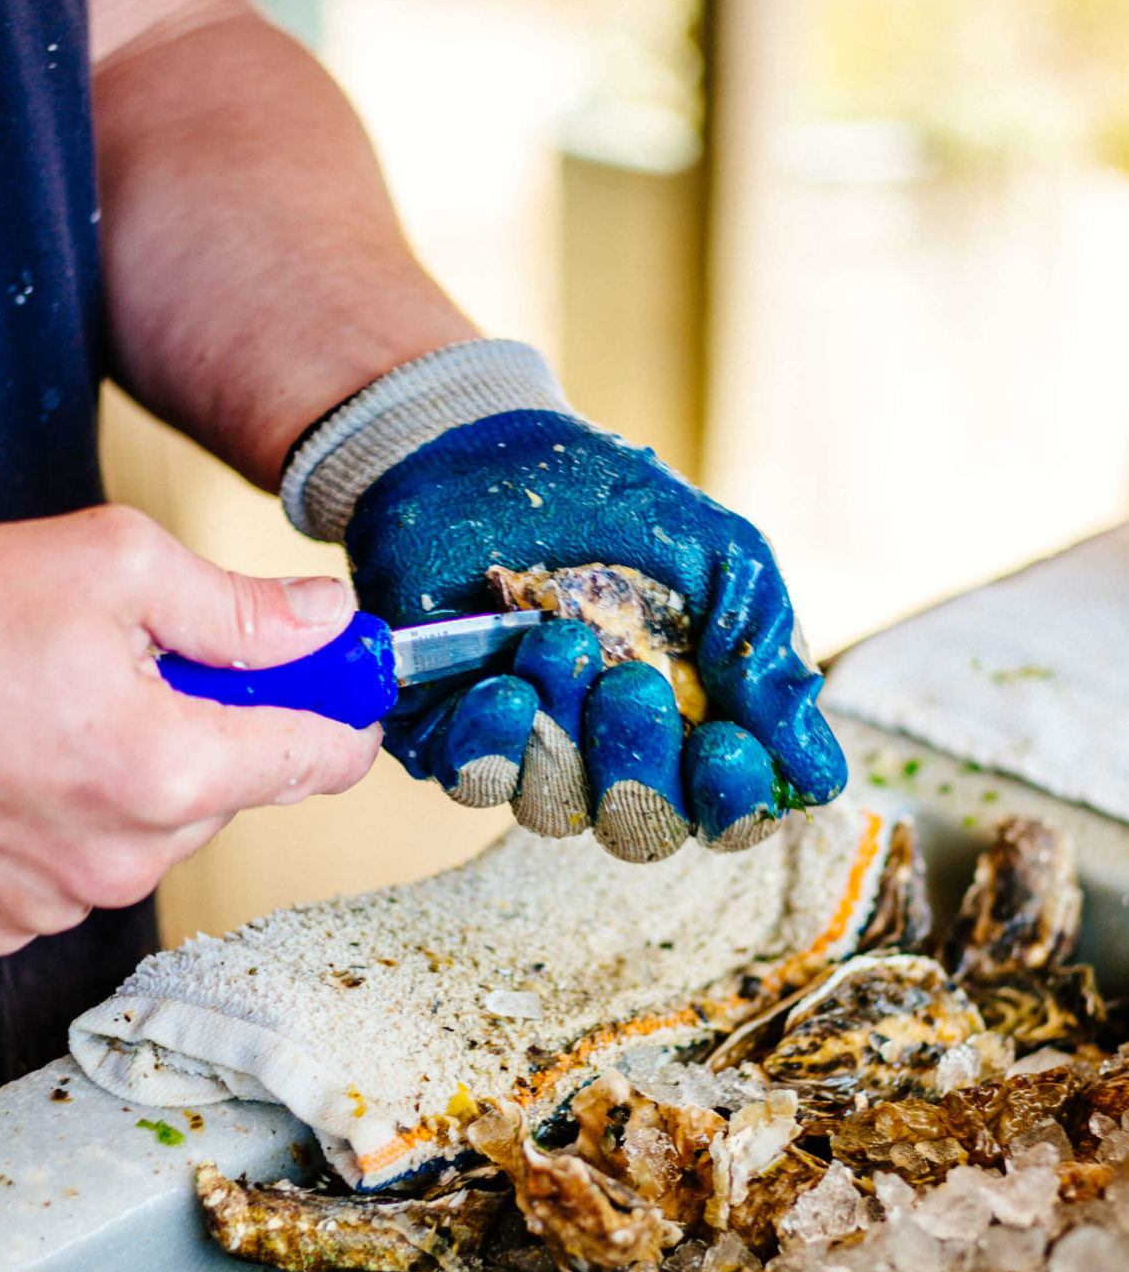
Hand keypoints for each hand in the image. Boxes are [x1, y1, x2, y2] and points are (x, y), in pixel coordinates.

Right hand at [0, 508, 377, 954]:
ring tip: (67, 711)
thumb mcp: (118, 564)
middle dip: (219, 727)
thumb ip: (241, 607)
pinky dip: (76, 821)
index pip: (320, 761)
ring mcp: (61, 902)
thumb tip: (323, 621)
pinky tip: (26, 766)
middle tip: (156, 665)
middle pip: (237, 791)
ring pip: (162, 833)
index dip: (340, 708)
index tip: (339, 681)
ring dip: (146, 777)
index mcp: (168, 771)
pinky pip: (86, 869)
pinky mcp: (5, 922)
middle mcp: (123, 857)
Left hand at [345, 412, 844, 859]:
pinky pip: (472, 779)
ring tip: (557, 641)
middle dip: (640, 762)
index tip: (726, 747)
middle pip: (640, 826)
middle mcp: (612, 753)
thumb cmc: (622, 507)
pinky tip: (502, 685)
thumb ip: (768, 663)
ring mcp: (529, 746)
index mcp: (694, 726)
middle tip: (631, 680)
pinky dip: (493, 743)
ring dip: (564, 732)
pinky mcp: (447, 730)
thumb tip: (824, 778)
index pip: (725, 812)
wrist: (493, 445)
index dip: (732, 802)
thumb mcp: (726, 564)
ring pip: (554, 807)